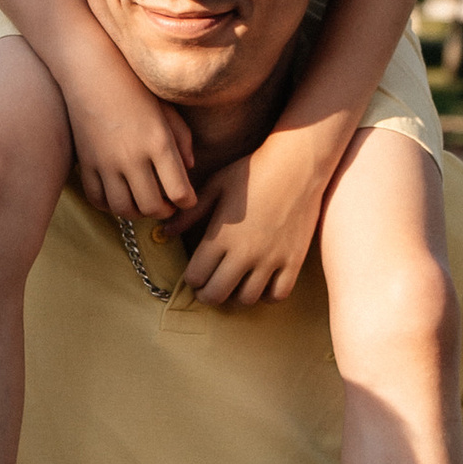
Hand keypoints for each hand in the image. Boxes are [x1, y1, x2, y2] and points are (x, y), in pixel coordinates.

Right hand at [61, 37, 199, 225]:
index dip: (187, 202)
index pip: (179, 192)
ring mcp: (106, 163)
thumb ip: (183, 140)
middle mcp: (132, 157)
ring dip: (137, 213)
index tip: (187, 198)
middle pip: (152, 206)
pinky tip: (119, 196)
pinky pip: (97, 199)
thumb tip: (189, 168)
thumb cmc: (134, 87)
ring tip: (143, 202)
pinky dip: (110, 206)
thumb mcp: (167, 110)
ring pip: (123, 208)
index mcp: (158, 143)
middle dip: (164, 211)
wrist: (91, 72)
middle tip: (167, 205)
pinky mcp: (86, 163)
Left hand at [186, 127, 340, 306]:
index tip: (194, 273)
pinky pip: (277, 295)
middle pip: (217, 295)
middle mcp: (245, 253)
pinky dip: (266, 295)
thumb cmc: (253, 171)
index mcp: (222, 235)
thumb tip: (165, 232)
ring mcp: (272, 259)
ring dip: (235, 296)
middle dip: (207, 294)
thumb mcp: (215, 187)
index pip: (196, 276)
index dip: (191, 279)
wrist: (297, 164)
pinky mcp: (294, 261)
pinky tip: (261, 282)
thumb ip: (190, 214)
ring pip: (246, 299)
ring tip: (234, 284)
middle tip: (208, 287)